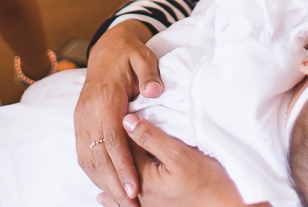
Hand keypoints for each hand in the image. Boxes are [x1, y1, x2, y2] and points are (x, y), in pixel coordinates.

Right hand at [75, 21, 162, 206]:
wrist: (107, 48)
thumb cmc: (129, 54)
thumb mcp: (143, 56)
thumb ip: (149, 73)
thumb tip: (155, 91)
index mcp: (103, 99)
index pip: (112, 140)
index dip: (123, 166)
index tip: (135, 188)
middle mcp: (87, 112)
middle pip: (99, 157)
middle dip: (115, 185)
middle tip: (132, 206)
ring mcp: (80, 120)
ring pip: (88, 160)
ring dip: (105, 184)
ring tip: (123, 203)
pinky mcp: (80, 124)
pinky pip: (84, 155)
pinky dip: (95, 174)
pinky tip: (108, 187)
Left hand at [110, 114, 246, 206]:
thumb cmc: (208, 182)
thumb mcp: (180, 154)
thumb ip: (152, 138)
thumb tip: (127, 120)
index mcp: (143, 178)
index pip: (124, 148)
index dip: (121, 128)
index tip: (116, 111)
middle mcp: (140, 196)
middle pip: (121, 167)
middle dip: (114, 149)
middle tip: (106, 128)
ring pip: (121, 186)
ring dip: (111, 173)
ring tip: (98, 158)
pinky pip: (127, 205)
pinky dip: (113, 199)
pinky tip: (103, 198)